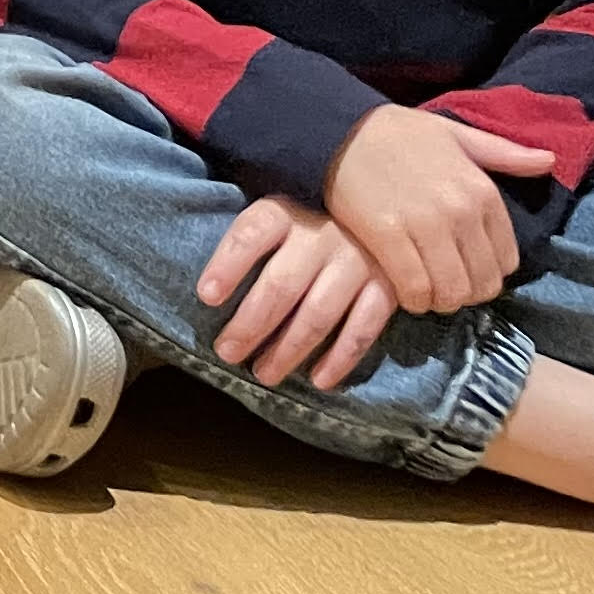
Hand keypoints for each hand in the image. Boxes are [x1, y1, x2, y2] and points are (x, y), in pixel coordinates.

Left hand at [197, 195, 400, 386]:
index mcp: (284, 213)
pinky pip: (363, 329)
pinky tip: (318, 380)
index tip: (206, 297)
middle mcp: (321, 235)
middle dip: (251, 323)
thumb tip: (208, 295)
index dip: (228, 265)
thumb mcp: (273, 222)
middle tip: (227, 352)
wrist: (377, 221)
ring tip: (264, 374)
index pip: (251, 235)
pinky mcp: (387, 288)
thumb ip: (246, 247)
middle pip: (282, 284)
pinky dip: (340, 359)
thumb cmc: (304, 229)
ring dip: (289, 349)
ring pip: (318, 313)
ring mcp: (357, 262)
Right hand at [322, 104, 559, 312]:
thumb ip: (503, 153)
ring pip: (450, 292)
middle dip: (464, 294)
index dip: (486, 274)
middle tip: (443, 286)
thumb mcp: (455, 135)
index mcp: (482, 191)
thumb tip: (549, 161)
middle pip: (481, 284)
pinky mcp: (387, 235)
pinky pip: (414, 288)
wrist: (335, 128)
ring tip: (424, 291)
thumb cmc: (397, 133)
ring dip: (439, 301)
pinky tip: (404, 290)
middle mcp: (460, 211)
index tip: (465, 269)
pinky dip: (413, 299)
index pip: (506, 261)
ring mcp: (424, 224)